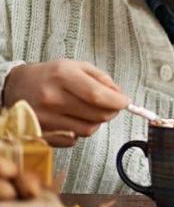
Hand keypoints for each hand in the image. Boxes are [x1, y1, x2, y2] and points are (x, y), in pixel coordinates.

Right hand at [3, 60, 129, 146]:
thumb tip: (120, 96)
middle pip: (97, 115)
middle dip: (111, 111)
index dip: (117, 102)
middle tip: (110, 105)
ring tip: (88, 110)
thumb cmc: (50, 75)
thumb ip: (102, 79)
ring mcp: (46, 118)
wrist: (15, 86)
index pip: (98, 96)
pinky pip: (73, 140)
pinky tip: (73, 119)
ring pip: (88, 129)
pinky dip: (79, 131)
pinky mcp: (41, 134)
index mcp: (63, 76)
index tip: (125, 102)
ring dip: (96, 121)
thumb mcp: (77, 66)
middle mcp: (53, 98)